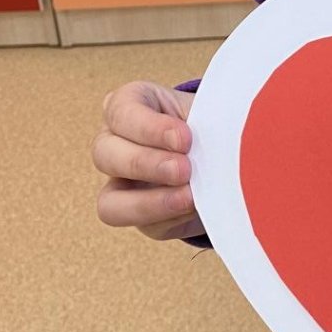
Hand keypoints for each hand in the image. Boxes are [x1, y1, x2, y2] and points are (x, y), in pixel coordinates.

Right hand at [93, 81, 202, 242]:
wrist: (228, 152)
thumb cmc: (213, 121)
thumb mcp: (210, 110)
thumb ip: (207, 118)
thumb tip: (214, 142)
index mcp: (130, 106)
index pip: (120, 111)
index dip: (149, 128)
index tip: (185, 138)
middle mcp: (115, 144)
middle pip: (104, 155)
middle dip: (145, 164)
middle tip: (184, 169)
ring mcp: (121, 184)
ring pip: (109, 203)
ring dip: (149, 203)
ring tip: (188, 197)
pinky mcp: (141, 217)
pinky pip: (146, 226)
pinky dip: (172, 218)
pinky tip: (195, 207)